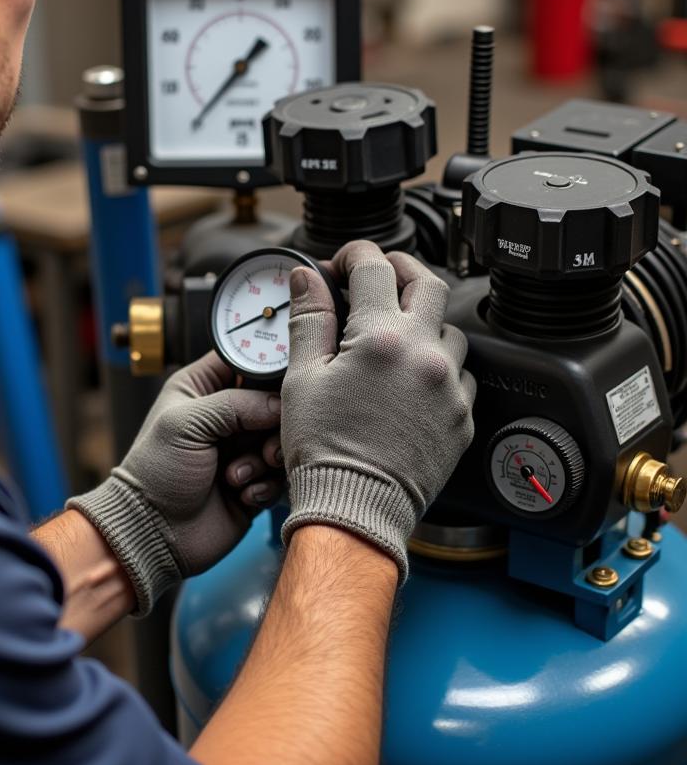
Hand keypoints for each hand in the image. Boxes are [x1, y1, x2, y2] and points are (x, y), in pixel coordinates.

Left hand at [67, 352, 282, 613]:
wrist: (153, 532)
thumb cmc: (155, 472)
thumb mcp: (188, 423)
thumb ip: (236, 404)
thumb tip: (280, 404)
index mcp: (201, 388)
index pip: (245, 360)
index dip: (266, 368)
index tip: (280, 386)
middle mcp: (224, 415)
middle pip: (272, 401)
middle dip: (273, 424)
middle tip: (264, 445)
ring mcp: (240, 448)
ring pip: (280, 439)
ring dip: (265, 458)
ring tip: (238, 475)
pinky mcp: (253, 481)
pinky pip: (279, 474)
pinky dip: (264, 485)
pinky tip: (240, 494)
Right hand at [279, 240, 475, 580]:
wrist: (355, 509)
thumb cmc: (323, 452)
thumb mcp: (302, 377)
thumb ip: (309, 319)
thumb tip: (307, 278)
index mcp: (381, 339)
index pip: (375, 267)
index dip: (355, 254)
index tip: (343, 262)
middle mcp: (424, 356)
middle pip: (427, 283)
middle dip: (400, 270)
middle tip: (379, 276)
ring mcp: (449, 387)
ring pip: (451, 329)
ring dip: (425, 320)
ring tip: (397, 334)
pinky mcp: (462, 417)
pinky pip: (463, 374)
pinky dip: (440, 365)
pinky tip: (415, 377)